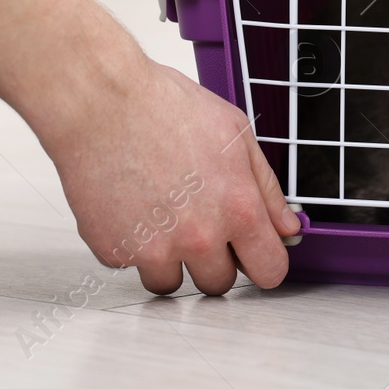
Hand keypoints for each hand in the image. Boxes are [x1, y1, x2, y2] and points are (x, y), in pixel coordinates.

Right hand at [43, 56, 300, 294]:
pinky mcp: (114, 251)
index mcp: (238, 209)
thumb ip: (267, 188)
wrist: (101, 103)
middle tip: (197, 223)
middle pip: (219, 285)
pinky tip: (131, 205)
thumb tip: (287, 226)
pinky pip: (131, 264)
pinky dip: (131, 243)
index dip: (264, 263)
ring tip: (160, 215)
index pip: (269, 271)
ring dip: (169, 259)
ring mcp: (154, 249)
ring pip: (171, 283)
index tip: (254, 256)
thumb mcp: (236, 134)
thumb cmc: (164, 107)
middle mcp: (199, 237)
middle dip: (213, 261)